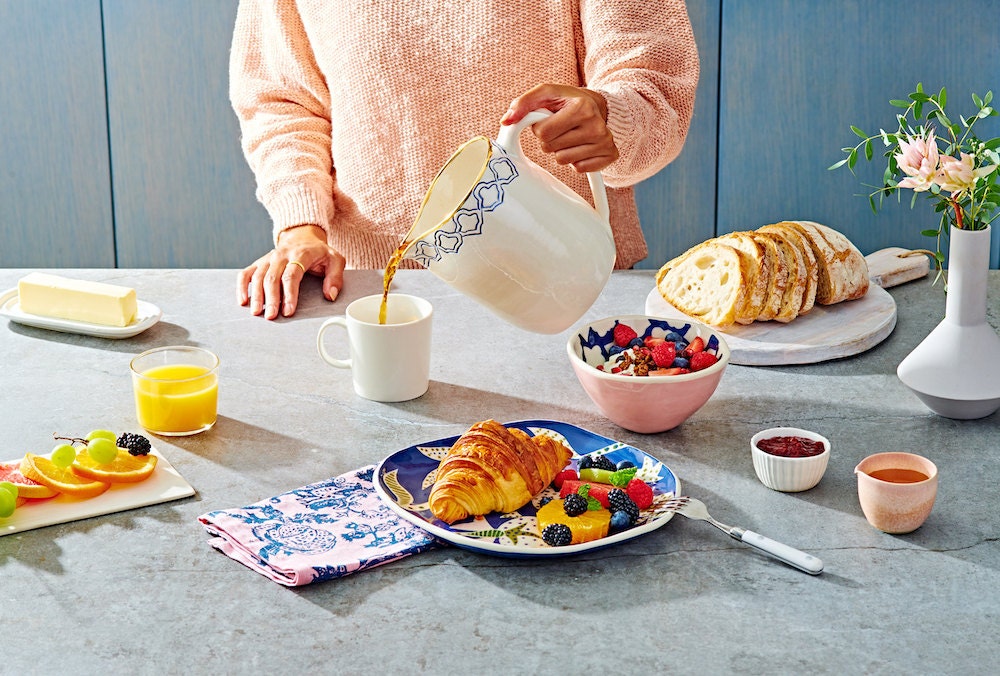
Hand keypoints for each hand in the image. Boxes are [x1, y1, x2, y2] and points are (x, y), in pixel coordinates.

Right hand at [237, 225, 344, 318]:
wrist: (302, 237)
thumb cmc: (319, 252)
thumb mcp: (335, 260)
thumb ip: (335, 277)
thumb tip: (330, 295)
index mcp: (300, 255)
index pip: (292, 275)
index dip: (289, 294)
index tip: (289, 310)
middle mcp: (281, 256)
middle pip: (272, 278)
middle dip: (271, 298)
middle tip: (271, 316)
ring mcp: (268, 259)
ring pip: (258, 277)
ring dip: (256, 295)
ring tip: (256, 312)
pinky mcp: (259, 263)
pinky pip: (246, 273)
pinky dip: (242, 286)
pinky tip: (243, 301)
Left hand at [500, 84, 618, 172]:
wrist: (598, 105)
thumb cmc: (569, 100)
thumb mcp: (547, 93)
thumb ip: (523, 104)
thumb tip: (506, 121)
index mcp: (581, 107)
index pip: (543, 133)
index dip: (541, 128)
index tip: (551, 119)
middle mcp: (596, 125)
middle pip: (551, 148)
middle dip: (550, 140)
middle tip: (561, 128)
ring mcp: (605, 142)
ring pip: (563, 161)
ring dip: (562, 150)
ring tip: (571, 136)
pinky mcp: (610, 155)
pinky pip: (579, 169)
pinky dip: (576, 160)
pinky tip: (582, 145)